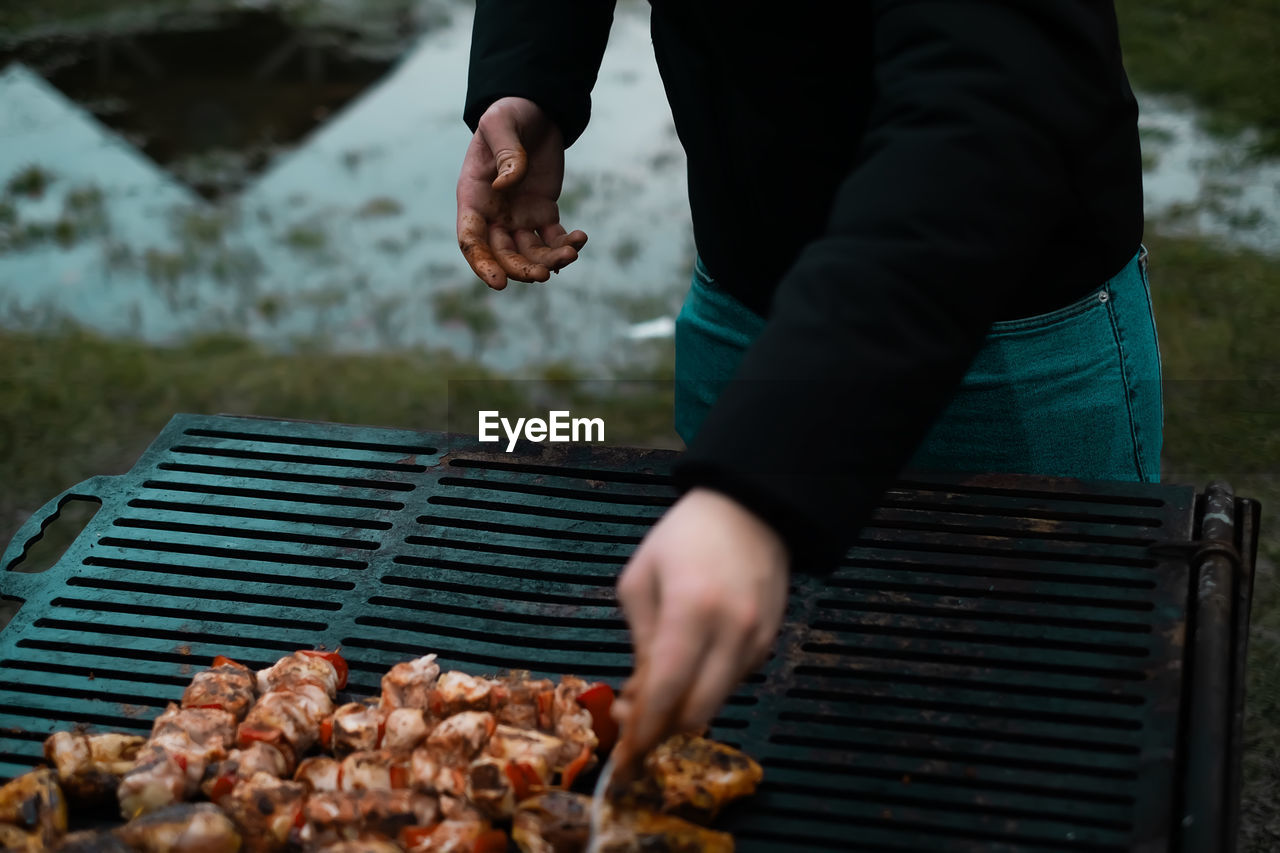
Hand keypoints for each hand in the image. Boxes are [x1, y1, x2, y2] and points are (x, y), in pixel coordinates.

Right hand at [456, 96, 587, 289]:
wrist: (535, 110)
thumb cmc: (510, 113)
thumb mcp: (502, 123)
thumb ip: (505, 151)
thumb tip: (506, 183)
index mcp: (474, 196)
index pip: (471, 239)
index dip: (482, 264)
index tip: (499, 283)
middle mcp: (493, 213)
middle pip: (502, 254)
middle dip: (521, 269)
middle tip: (545, 274)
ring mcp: (518, 217)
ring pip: (529, 253)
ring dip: (548, 261)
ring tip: (571, 253)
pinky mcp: (543, 214)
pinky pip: (552, 239)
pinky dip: (566, 245)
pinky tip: (580, 238)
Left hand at [611, 488, 788, 770]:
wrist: (751, 508)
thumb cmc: (685, 537)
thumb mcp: (641, 580)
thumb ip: (640, 641)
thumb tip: (638, 696)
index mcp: (691, 610)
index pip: (666, 690)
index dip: (642, 730)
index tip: (623, 754)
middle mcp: (731, 631)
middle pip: (697, 713)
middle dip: (662, 731)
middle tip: (633, 728)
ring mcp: (756, 640)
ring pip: (716, 703)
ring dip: (683, 711)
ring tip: (653, 692)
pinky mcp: (769, 643)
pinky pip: (732, 683)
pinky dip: (705, 689)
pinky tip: (686, 671)